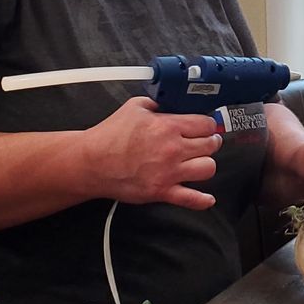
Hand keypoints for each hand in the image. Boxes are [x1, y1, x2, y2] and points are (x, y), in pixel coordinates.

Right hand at [80, 96, 220, 210]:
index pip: (206, 124)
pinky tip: (207, 198)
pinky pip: (191, 199)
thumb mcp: (134, 107)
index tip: (205, 126)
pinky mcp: (162, 191)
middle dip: (209, 142)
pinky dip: (202, 200)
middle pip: (210, 145)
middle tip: (205, 142)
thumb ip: (157, 104)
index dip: (208, 124)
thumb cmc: (109, 136)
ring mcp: (169, 172)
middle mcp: (172, 149)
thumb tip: (171, 103)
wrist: (92, 162)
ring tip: (199, 161)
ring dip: (205, 164)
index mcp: (167, 126)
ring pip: (207, 168)